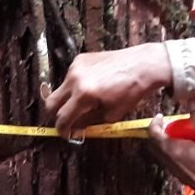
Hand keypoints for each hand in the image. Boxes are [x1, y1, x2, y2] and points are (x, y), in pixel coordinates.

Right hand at [45, 45, 173, 134]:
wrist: (143, 65)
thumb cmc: (132, 90)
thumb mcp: (111, 114)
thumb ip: (88, 122)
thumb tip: (75, 128)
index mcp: (84, 95)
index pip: (62, 117)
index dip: (62, 130)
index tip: (65, 134)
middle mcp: (75, 79)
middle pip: (50, 103)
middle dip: (56, 115)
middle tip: (67, 121)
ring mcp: (76, 67)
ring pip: (60, 90)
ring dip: (67, 100)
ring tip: (85, 104)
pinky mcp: (80, 59)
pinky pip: (70, 78)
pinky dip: (75, 86)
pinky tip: (90, 88)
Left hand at [148, 104, 194, 194]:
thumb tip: (192, 100)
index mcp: (173, 150)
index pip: (154, 133)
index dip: (154, 122)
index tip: (160, 115)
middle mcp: (171, 161)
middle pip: (158, 143)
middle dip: (163, 130)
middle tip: (175, 122)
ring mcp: (177, 170)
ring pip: (167, 152)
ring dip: (173, 140)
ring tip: (188, 133)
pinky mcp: (185, 175)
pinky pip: (176, 159)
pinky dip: (180, 150)